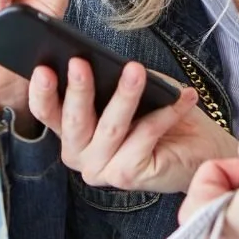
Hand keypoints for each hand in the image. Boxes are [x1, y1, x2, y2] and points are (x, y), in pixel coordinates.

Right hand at [29, 58, 226, 193]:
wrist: (197, 145)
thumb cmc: (157, 111)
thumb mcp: (128, 89)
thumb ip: (110, 82)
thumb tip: (100, 61)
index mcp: (71, 130)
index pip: (47, 111)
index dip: (41, 92)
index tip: (43, 69)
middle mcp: (78, 154)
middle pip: (73, 120)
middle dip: (77, 89)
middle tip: (79, 62)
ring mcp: (101, 169)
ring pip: (110, 127)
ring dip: (125, 95)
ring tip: (136, 70)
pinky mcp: (127, 176)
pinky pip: (144, 136)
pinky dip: (165, 113)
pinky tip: (182, 96)